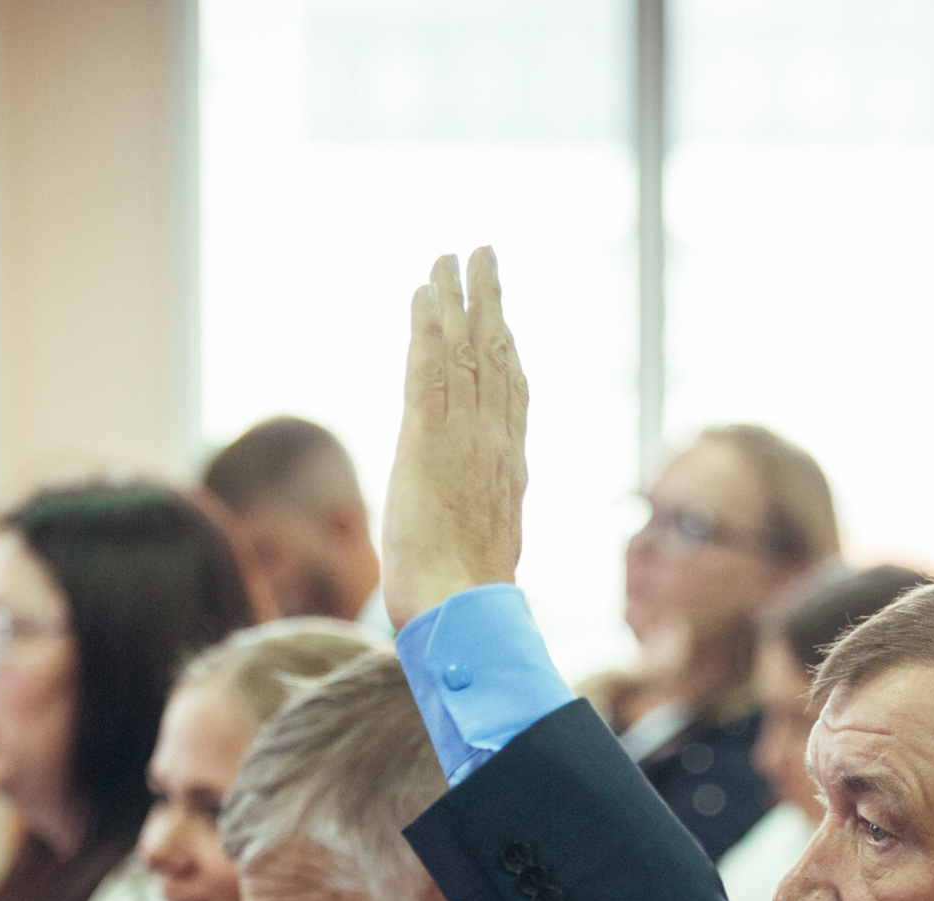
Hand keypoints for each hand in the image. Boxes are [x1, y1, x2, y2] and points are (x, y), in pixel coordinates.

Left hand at [381, 247, 528, 627]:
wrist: (464, 611)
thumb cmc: (467, 603)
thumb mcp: (480, 556)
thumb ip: (478, 531)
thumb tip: (475, 547)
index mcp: (508, 470)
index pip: (511, 395)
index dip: (506, 349)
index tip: (502, 317)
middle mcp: (493, 443)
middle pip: (494, 356)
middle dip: (488, 302)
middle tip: (483, 256)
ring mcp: (464, 438)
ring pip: (464, 351)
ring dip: (455, 299)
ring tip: (449, 257)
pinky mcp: (427, 440)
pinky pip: (430, 370)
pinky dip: (427, 328)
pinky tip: (422, 295)